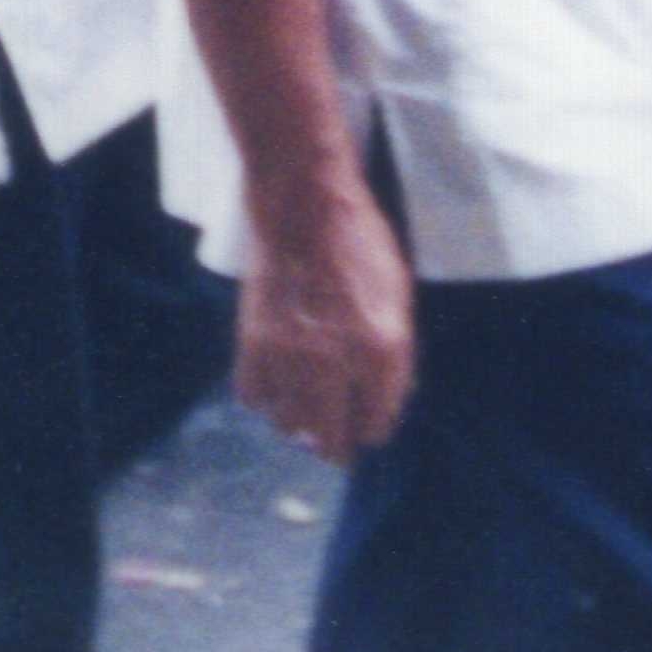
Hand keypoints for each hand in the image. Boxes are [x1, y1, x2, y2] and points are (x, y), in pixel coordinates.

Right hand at [234, 192, 418, 463]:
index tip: (363, 424)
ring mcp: (290, 357)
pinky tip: (275, 377)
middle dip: (335, 444)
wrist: (305, 206)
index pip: (376, 426)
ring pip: (288, 425)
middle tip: (331, 441)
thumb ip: (393, 355)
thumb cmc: (360, 244)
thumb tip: (381, 402)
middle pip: (330, 440)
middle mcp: (336, 363)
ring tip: (303, 401)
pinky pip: (254, 397)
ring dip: (297, 419)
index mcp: (382, 350)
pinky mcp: (253, 345)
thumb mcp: (398, 297)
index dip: (371, 427)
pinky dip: (264, 394)